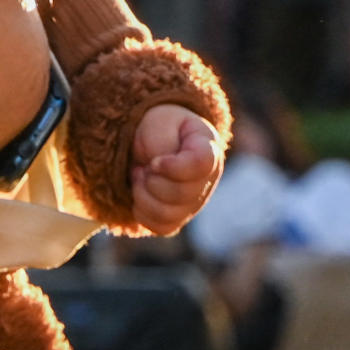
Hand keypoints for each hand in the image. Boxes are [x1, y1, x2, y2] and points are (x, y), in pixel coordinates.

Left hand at [130, 104, 222, 233]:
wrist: (150, 142)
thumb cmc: (159, 129)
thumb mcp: (159, 122)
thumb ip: (162, 141)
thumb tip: (159, 168)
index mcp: (209, 150)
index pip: (202, 164)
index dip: (174, 167)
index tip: (155, 162)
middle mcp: (207, 181)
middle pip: (183, 193)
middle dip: (154, 180)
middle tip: (145, 166)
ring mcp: (195, 203)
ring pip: (169, 214)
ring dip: (144, 195)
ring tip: (141, 177)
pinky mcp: (179, 219)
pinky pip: (160, 227)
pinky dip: (142, 210)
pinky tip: (141, 192)